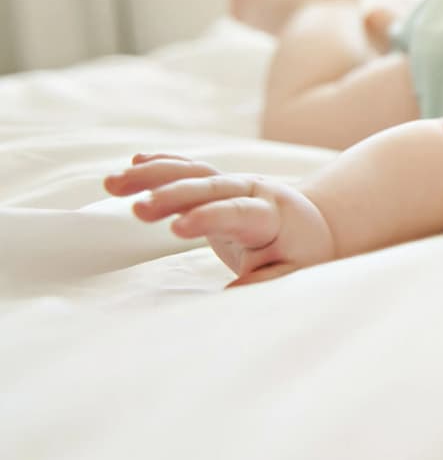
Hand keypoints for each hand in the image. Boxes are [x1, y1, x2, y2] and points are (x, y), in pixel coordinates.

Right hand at [104, 153, 334, 286]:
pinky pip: (188, 170)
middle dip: (172, 195)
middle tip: (137, 209)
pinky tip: (133, 163)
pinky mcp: (216, 185)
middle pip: (209, 188)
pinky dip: (162, 165)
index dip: (208, 216)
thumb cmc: (302, 252)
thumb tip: (232, 296)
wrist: (313, 223)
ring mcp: (231, 184)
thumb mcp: (296, 271)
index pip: (237, 212)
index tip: (176, 228)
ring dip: (153, 176)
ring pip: (192, 173)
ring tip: (112, 184)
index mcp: (270, 214)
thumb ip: (267, 281)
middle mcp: (250, 191)